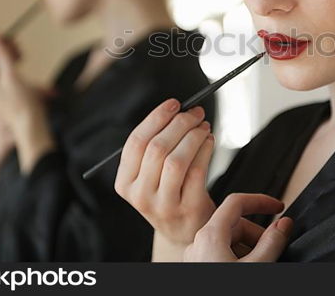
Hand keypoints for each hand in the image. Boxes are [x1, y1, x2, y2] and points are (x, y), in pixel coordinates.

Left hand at [0, 34, 54, 172]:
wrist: (30, 122)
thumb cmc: (20, 103)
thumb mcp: (11, 76)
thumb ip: (2, 57)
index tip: (1, 34)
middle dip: (0, 47)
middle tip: (13, 41)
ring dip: (7, 52)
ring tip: (19, 49)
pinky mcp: (4, 85)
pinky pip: (4, 67)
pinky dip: (11, 60)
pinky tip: (21, 57)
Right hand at [114, 98, 215, 248]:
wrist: (184, 231)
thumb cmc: (169, 193)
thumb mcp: (150, 176)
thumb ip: (155, 147)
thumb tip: (176, 110)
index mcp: (124, 183)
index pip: (136, 142)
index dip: (156, 118)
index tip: (173, 103)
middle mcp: (140, 196)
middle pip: (157, 148)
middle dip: (179, 123)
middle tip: (195, 112)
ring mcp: (163, 205)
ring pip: (177, 159)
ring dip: (193, 135)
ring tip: (203, 126)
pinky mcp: (187, 208)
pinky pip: (197, 171)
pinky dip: (205, 149)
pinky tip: (209, 140)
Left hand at [183, 193, 292, 261]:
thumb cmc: (225, 292)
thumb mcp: (256, 266)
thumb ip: (272, 243)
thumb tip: (284, 224)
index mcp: (210, 236)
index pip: (237, 201)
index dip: (261, 201)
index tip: (278, 207)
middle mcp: (197, 244)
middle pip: (234, 224)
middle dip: (258, 233)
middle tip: (275, 245)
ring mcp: (195, 259)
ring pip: (227, 242)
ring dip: (248, 247)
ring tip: (264, 260)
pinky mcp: (197, 270)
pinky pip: (219, 256)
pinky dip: (237, 258)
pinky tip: (249, 268)